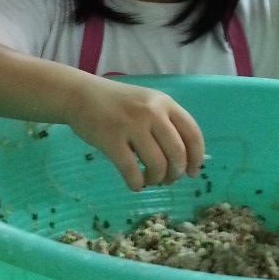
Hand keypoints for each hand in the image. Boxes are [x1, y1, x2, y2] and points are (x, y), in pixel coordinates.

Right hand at [67, 76, 205, 191]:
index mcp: (165, 103)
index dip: (197, 158)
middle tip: (168, 180)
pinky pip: (131, 171)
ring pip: (157, 165)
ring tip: (150, 180)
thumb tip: (184, 161)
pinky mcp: (111, 139)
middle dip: (176, 173)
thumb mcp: (148, 104)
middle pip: (177, 153)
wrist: (81, 95)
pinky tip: (135, 184)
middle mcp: (152, 112)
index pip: (193, 134)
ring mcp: (131, 125)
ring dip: (157, 180)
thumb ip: (166, 124)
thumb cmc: (118, 104)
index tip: (193, 173)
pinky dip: (137, 184)